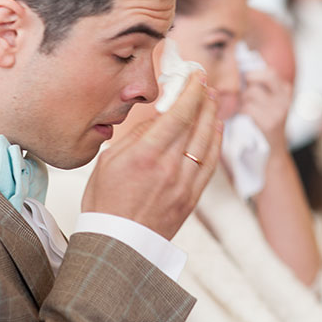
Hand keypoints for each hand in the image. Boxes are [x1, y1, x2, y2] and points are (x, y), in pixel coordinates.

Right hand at [81, 73, 223, 239]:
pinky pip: (210, 165)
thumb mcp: (109, 162)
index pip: (177, 114)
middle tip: (205, 82)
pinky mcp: (191, 198)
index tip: (195, 76)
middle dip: (202, 98)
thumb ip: (135, 136)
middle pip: (195, 124)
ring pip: (206, 142)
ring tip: (212, 99)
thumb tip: (157, 117)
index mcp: (145, 155)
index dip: (190, 91)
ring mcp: (183, 184)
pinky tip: (216, 129)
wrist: (117, 245)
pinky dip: (216, 144)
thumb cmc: (105, 203)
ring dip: (212, 116)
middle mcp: (168, 167)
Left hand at [240, 67, 292, 144]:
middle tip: (243, 100)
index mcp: (286, 89)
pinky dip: (241, 113)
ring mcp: (279, 110)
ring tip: (244, 111)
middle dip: (244, 90)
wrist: (272, 151)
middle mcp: (285, 98)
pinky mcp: (270, 123)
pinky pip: (247, 109)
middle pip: (256, 81)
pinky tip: (244, 119)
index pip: (269, 72)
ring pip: (249, 94)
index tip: (244, 82)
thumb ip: (260, 85)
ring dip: (241, 103)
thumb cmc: (264, 122)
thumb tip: (238, 67)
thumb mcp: (268, 101)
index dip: (252, 74)